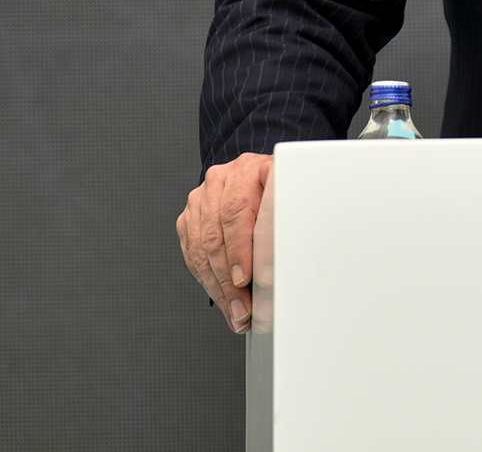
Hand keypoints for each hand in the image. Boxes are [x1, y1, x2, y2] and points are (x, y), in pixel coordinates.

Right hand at [178, 151, 271, 331]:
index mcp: (249, 169)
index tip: (247, 279)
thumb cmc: (282, 195)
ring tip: (236, 312)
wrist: (260, 180)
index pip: (236, 212)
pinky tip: (223, 300)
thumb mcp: (292, 200)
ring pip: (202, 248)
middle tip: (243, 308)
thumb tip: (283, 267)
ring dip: (218, 287)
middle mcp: (221, 180)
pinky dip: (207, 281)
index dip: (240, 249)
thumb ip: (286, 222)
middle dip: (229, 279)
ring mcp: (202, 197)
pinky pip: (192, 254)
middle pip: (216, 235)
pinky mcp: (189, 217)